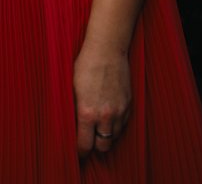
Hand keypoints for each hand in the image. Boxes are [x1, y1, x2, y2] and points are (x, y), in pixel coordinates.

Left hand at [73, 43, 130, 157]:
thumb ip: (75, 110)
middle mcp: (105, 116)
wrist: (107, 50)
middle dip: (95, 146)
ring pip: (114, 137)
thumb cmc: (86, 65)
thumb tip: (74, 126)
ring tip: (98, 128)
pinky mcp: (128, 105)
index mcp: (87, 113)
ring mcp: (119, 111)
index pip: (85, 144)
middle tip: (89, 140)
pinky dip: (116, 125)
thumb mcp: (73, 88)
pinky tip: (108, 117)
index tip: (78, 150)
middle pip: (102, 147)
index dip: (80, 151)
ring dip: (106, 135)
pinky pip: (123, 124)